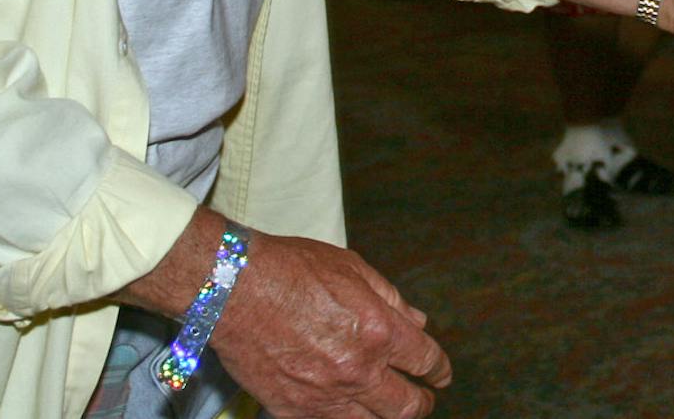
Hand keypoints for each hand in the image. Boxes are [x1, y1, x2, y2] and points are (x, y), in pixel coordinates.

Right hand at [212, 231, 451, 417]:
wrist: (233, 290)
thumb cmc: (292, 269)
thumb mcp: (353, 269)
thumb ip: (390, 299)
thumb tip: (418, 321)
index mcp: (379, 331)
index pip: (426, 361)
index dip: (439, 370)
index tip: (441, 374)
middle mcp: (358, 370)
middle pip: (406, 407)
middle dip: (421, 404)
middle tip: (423, 400)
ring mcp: (325, 396)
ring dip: (384, 416)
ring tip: (387, 409)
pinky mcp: (294, 411)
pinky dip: (343, 418)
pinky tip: (346, 410)